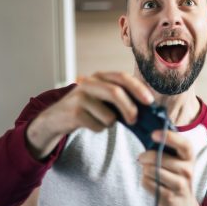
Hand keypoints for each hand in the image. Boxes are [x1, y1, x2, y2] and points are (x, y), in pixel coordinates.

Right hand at [26, 72, 152, 158]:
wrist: (56, 117)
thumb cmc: (89, 108)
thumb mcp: (104, 98)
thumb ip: (123, 98)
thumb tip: (149, 108)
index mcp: (101, 76)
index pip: (123, 77)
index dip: (138, 88)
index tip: (150, 101)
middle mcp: (90, 83)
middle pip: (116, 93)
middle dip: (130, 109)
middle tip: (135, 121)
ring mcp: (80, 96)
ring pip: (109, 115)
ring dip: (110, 123)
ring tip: (101, 120)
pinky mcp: (73, 112)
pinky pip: (98, 126)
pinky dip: (99, 129)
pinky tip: (90, 124)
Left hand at [138, 130, 201, 205]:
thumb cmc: (176, 178)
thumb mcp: (178, 162)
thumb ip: (166, 149)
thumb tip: (148, 133)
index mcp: (189, 157)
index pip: (184, 144)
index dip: (169, 137)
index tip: (154, 134)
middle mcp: (187, 170)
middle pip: (159, 157)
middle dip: (145, 157)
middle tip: (142, 158)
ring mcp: (179, 185)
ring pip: (151, 170)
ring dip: (145, 170)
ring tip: (149, 173)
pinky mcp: (169, 196)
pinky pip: (147, 183)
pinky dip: (145, 181)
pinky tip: (152, 183)